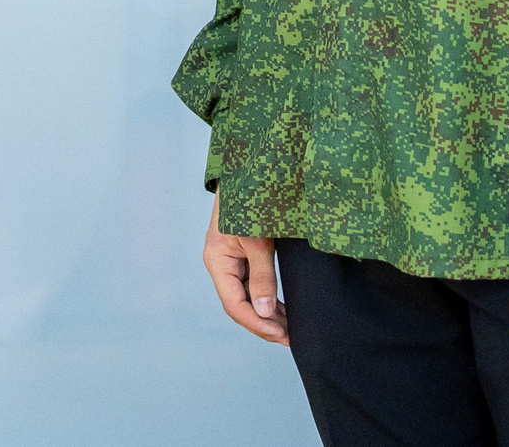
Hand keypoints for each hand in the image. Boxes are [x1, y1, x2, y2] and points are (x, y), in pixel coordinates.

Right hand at [203, 192, 288, 345]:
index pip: (234, 304)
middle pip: (239, 304)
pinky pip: (251, 284)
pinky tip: (282, 309)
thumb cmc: (250, 201)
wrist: (248, 170)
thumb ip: (262, 276)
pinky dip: (266, 299)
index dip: (257, 324)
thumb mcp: (259, 240)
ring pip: (247, 297)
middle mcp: (220, 264)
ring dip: (267, 314)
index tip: (282, 334)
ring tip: (291, 328)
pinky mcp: (241, 254)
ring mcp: (230, 260)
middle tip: (291, 337)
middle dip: (264, 323)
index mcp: (217, 261)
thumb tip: (264, 312)